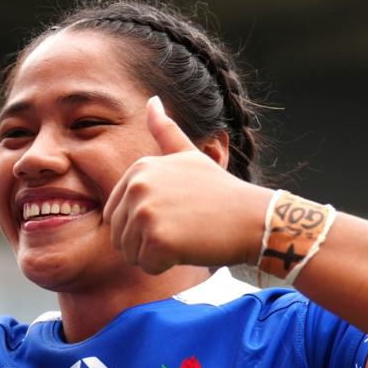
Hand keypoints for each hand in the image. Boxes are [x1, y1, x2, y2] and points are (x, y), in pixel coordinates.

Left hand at [102, 96, 272, 273]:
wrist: (252, 219)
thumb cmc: (221, 192)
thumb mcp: (190, 156)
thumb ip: (165, 131)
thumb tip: (152, 100)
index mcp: (140, 168)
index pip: (115, 214)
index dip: (143, 224)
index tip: (174, 214)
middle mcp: (138, 186)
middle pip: (119, 235)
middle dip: (145, 242)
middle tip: (181, 229)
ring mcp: (146, 212)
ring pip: (129, 253)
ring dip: (154, 255)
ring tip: (184, 237)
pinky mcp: (157, 240)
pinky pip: (146, 266)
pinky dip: (165, 266)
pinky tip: (188, 249)